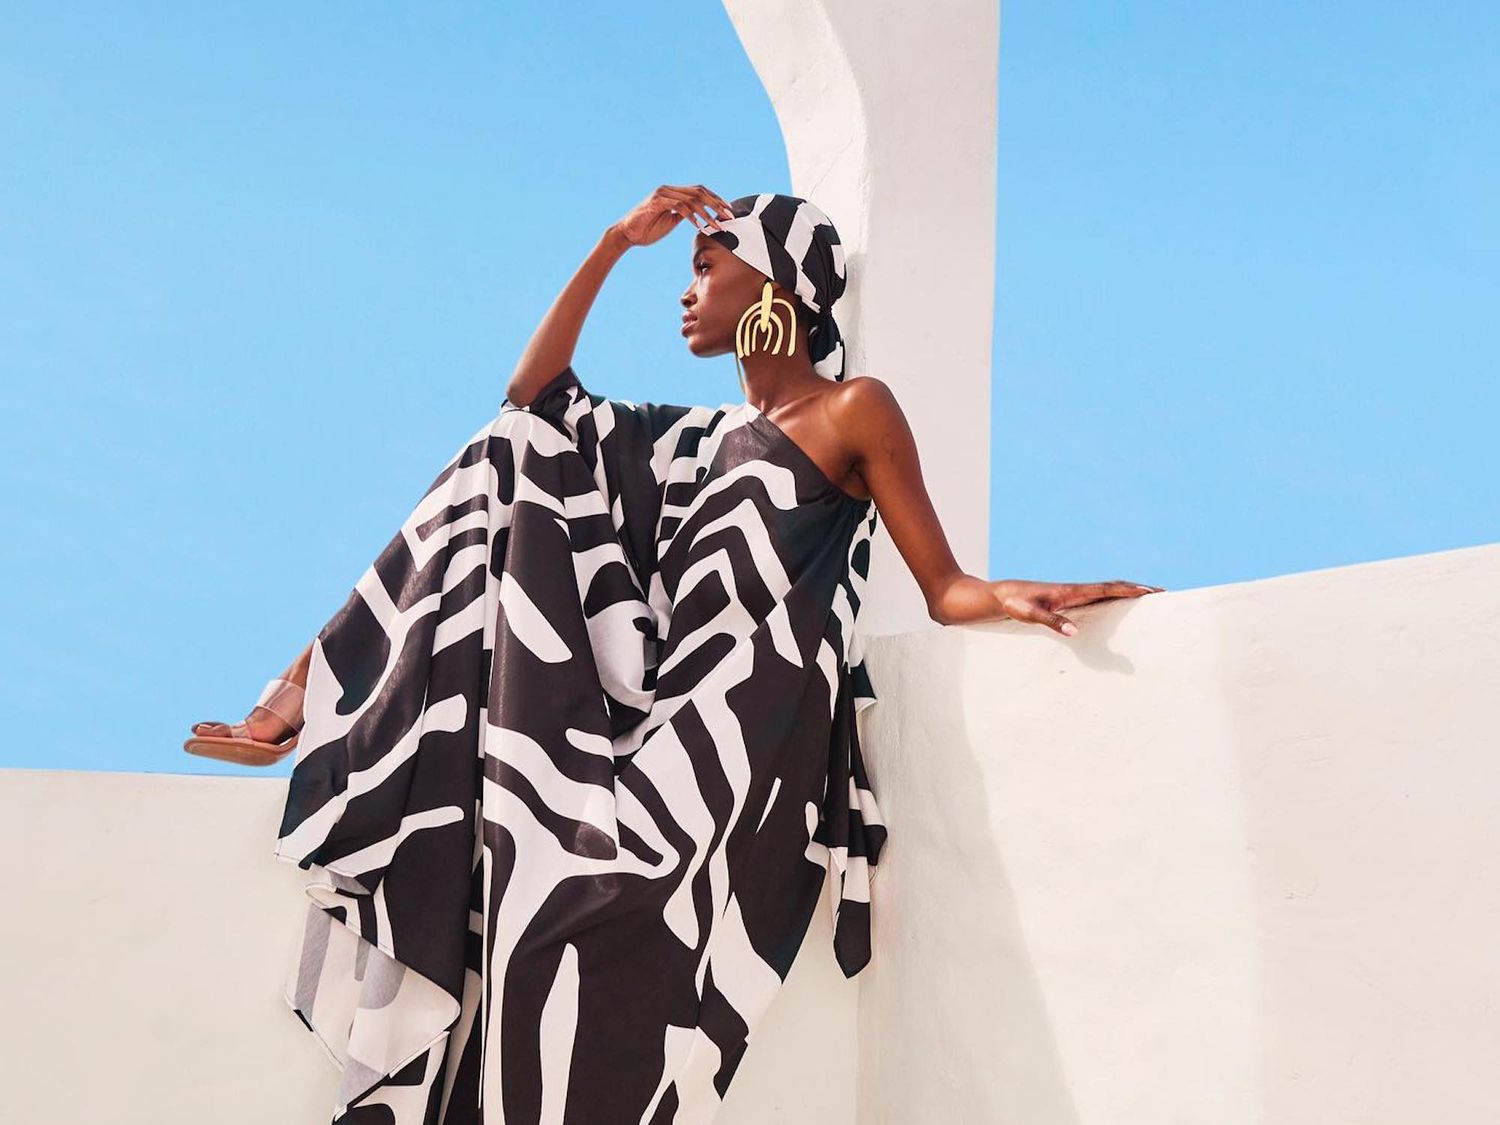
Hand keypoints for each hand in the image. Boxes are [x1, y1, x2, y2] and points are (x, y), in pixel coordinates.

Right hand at [609, 184, 734, 247]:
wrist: (626, 235)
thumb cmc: (646, 230)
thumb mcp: (670, 222)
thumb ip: (683, 215)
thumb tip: (698, 216)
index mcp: (673, 193)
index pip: (699, 191)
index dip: (716, 198)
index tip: (728, 209)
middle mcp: (668, 190)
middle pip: (699, 191)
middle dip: (717, 203)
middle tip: (729, 216)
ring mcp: (662, 194)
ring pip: (692, 198)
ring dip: (707, 213)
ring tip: (717, 225)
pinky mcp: (656, 201)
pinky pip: (679, 206)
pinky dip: (691, 216)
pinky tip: (699, 226)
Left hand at [991, 578, 1163, 635]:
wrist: (1002, 595)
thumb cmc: (1014, 603)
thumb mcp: (1030, 613)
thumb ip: (1051, 621)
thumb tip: (1074, 632)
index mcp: (1071, 591)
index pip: (1106, 588)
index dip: (1128, 588)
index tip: (1149, 591)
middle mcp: (1076, 590)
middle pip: (1113, 586)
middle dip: (1137, 588)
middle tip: (1162, 592)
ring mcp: (1074, 594)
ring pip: (1107, 591)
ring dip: (1128, 592)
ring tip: (1150, 598)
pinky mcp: (1069, 600)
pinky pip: (1098, 597)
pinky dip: (1114, 598)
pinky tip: (1121, 605)